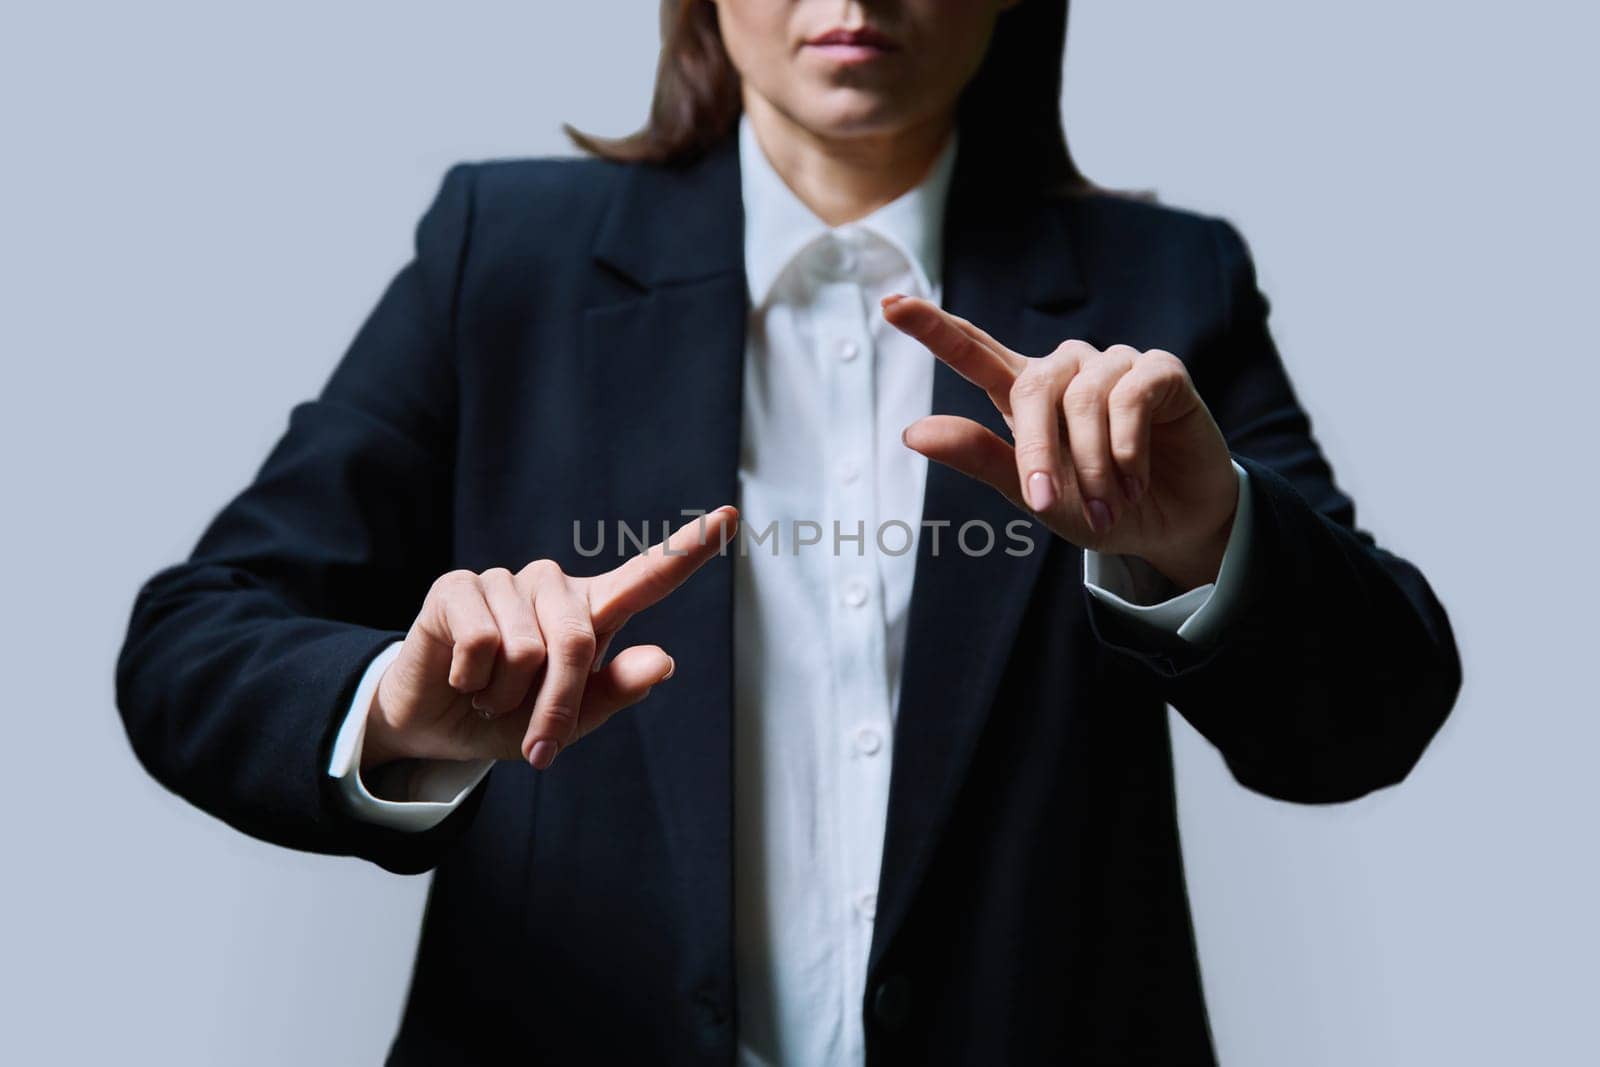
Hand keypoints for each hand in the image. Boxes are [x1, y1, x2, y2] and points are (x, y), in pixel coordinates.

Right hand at [364, 506, 738, 770]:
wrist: (436, 726)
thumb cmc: (512, 718)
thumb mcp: (571, 722)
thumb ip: (615, 691)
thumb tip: (664, 661)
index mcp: (594, 612)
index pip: (649, 575)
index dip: (689, 549)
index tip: (731, 517)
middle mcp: (554, 586)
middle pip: (577, 643)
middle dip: (556, 707)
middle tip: (537, 742)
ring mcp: (506, 581)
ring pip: (524, 650)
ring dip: (504, 696)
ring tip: (488, 693)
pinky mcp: (458, 586)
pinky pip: (482, 643)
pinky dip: (472, 680)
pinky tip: (461, 677)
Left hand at [882, 295, 1237, 589]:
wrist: (1171, 526)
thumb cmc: (1098, 506)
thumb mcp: (1033, 493)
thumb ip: (979, 458)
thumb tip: (912, 433)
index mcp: (1024, 394)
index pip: (973, 350)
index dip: (933, 327)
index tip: (889, 304)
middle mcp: (1066, 369)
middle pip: (1030, 386)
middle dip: (1036, 451)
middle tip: (1049, 502)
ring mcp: (1113, 363)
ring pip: (1084, 398)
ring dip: (1094, 463)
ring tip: (1110, 503)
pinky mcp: (1160, 370)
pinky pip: (1131, 394)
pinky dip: (1128, 445)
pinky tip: (1136, 476)